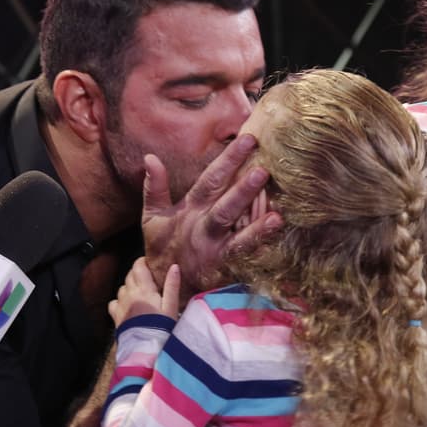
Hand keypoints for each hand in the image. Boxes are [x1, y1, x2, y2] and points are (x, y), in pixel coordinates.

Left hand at [108, 258, 180, 326]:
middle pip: (130, 275)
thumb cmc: (162, 327)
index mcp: (143, 289)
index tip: (150, 264)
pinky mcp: (116, 316)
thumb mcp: (172, 306)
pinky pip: (114, 302)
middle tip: (149, 278)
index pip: (138, 266)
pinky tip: (127, 305)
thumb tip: (174, 266)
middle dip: (138, 273)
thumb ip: (172, 285)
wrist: (145, 348)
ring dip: (130, 286)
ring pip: (122, 288)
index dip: (143, 262)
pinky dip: (119, 300)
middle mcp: (129, 293)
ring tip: (140, 292)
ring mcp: (121, 304)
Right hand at [142, 133, 280, 301]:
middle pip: (224, 206)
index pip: (210, 180)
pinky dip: (260, 245)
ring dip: (255, 223)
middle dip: (243, 188)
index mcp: (190, 210)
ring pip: (236, 234)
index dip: (228, 160)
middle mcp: (203, 228)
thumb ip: (154, 187)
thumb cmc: (163, 246)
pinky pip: (245, 257)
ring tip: (276, 213)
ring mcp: (215, 250)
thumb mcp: (152, 216)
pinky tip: (276, 232)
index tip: (248, 140)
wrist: (163, 286)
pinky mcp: (225, 269)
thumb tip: (150, 157)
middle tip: (262, 170)